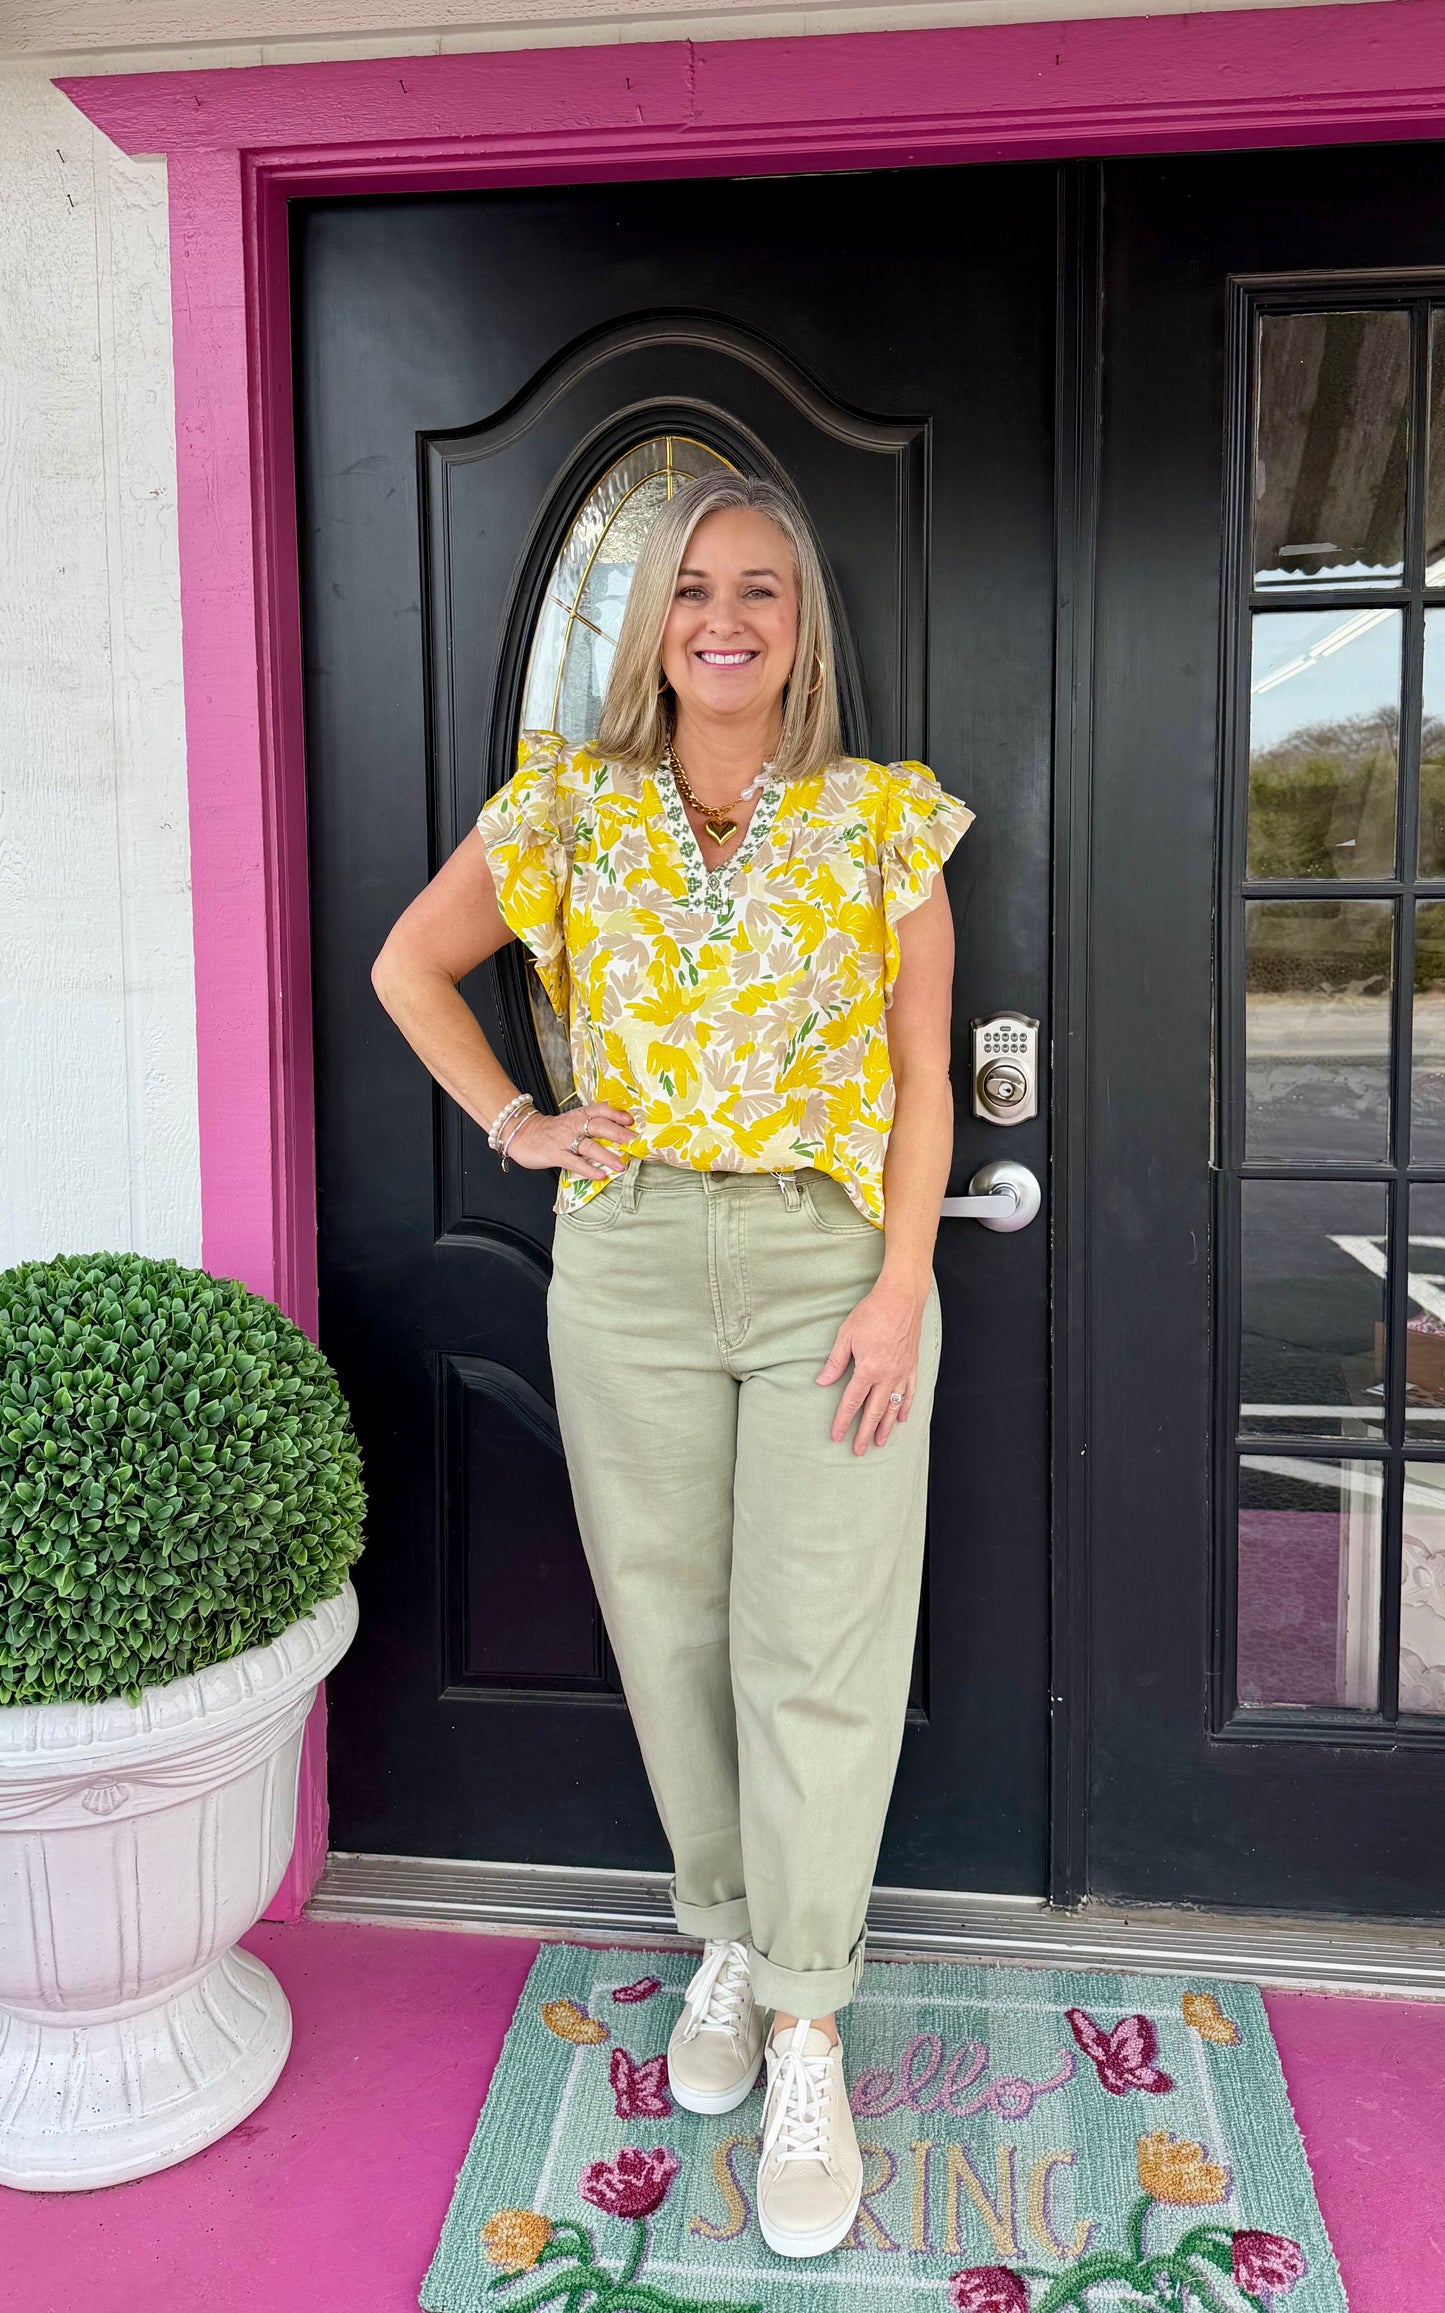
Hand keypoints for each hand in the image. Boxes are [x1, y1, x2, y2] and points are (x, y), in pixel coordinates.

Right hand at [504, 1104, 634, 1178]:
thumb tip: (619, 1132)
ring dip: (606, 1155)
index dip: (615, 1113)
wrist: (522, 1134)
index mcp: (579, 1115)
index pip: (599, 1109)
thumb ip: (590, 1124)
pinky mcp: (556, 1154)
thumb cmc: (552, 1131)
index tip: (630, 1119)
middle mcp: (573, 1125)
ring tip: (621, 1165)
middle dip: (616, 1132)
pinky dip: (588, 1169)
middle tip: (633, 1140)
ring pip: (588, 1146)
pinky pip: (574, 1162)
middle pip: (597, 1126)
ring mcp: (564, 1140)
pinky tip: (600, 1175)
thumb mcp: (572, 1121)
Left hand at [815, 1274, 927, 1453]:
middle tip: (858, 1450)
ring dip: (886, 1427)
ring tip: (880, 1442)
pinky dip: (906, 1407)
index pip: (852, 1402)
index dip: (843, 1421)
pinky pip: (910, 1392)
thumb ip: (835, 1362)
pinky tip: (902, 1418)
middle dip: (865, 1433)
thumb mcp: (846, 1335)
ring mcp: (902, 1373)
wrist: (901, 1299)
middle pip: (874, 1411)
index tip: (837, 1436)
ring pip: (893, 1407)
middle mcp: (887, 1376)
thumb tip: (822, 1382)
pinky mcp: (912, 1366)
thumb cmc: (872, 1313)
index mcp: (868, 1369)